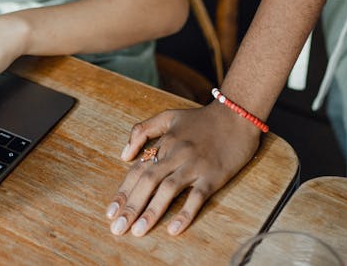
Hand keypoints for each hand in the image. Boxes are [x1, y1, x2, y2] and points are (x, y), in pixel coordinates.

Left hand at [106, 103, 261, 236]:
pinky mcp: (214, 175)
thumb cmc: (201, 119)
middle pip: (148, 181)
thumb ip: (143, 130)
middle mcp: (176, 153)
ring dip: (152, 211)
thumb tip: (125, 155)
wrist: (236, 115)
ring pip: (168, 189)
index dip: (123, 192)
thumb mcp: (169, 117)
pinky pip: (197, 196)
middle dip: (131, 206)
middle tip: (117, 228)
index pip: (138, 170)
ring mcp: (195, 165)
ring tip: (138, 231)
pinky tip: (174, 228)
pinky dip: (185, 212)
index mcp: (164, 142)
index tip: (110, 213)